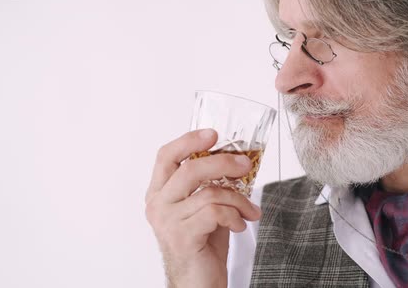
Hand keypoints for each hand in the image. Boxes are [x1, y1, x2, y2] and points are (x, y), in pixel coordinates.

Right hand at [145, 129, 261, 287]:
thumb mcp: (206, 208)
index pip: (166, 156)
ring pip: (209, 192)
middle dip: (223, 162)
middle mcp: (158, 204)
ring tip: (250, 211)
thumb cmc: (202, 245)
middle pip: (189, 168)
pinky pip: (214, 213)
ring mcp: (167, 221)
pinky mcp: (181, 237)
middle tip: (245, 165)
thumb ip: (211, 185)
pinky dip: (234, 216)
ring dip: (238, 199)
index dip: (189, 140)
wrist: (197, 283)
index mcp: (160, 192)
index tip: (213, 134)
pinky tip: (239, 226)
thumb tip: (238, 159)